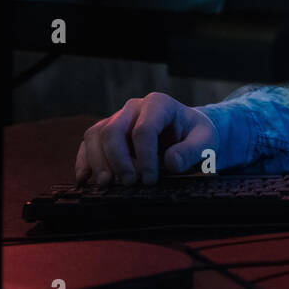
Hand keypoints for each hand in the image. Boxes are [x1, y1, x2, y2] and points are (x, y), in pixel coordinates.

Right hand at [75, 92, 219, 185]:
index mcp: (159, 104)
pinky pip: (88, 144)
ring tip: (106, 184)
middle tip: (128, 183)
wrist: (187, 131)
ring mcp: (117, 118)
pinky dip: (84, 162)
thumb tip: (170, 162)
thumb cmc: (195, 135)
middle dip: (118, 160)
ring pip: (96, 135)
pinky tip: (85, 181)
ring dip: (97, 162)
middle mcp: (134, 108)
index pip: (144, 129)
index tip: (150, 179)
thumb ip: (191, 151)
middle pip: (113, 130)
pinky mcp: (106, 133)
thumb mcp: (205, 141)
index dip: (145, 157)